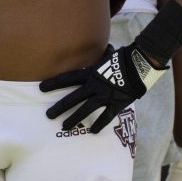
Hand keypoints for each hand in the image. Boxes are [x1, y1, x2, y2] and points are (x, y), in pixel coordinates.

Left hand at [40, 44, 164, 132]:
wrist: (140, 65)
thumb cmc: (124, 59)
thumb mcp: (110, 57)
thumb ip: (104, 57)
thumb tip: (107, 49)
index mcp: (91, 73)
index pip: (68, 78)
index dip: (54, 83)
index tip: (41, 88)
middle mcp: (95, 85)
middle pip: (73, 97)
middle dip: (60, 106)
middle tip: (48, 115)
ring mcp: (106, 95)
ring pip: (86, 109)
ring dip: (74, 118)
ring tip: (65, 127)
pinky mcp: (117, 103)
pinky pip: (106, 116)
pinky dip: (99, 124)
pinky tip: (92, 132)